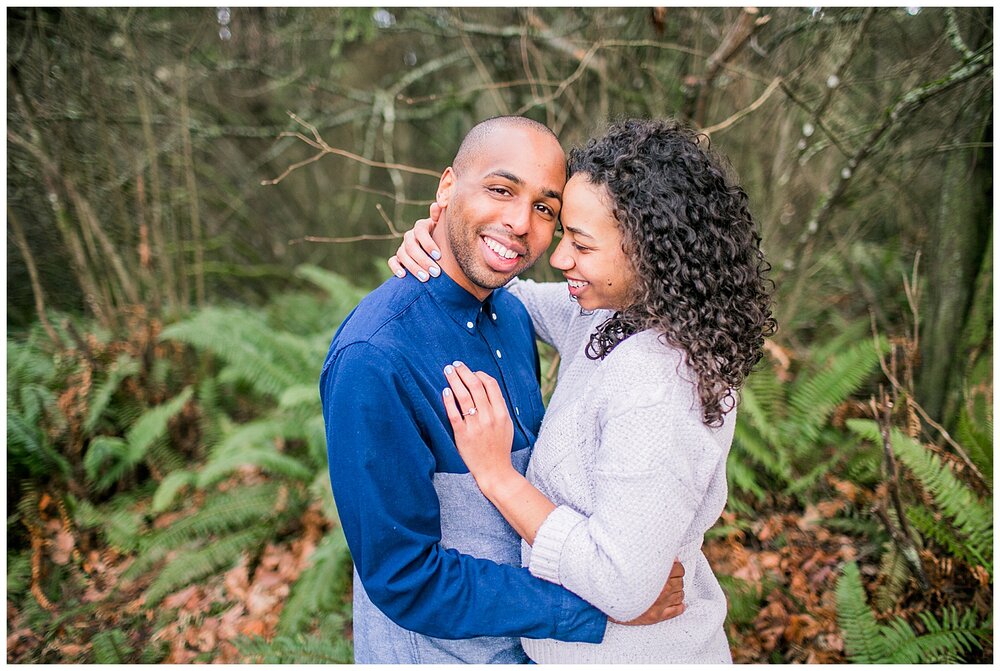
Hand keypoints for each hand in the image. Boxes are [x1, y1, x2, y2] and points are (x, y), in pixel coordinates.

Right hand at [388, 202, 443, 280]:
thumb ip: (440, 217)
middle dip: (423, 260)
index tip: (438, 256)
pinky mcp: (398, 257)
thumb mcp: (444, 227)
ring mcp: (403, 247)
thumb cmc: (444, 237)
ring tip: (425, 278)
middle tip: (436, 272)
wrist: (439, 249)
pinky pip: (392, 261)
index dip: (428, 243)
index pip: (420, 231)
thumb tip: (437, 205)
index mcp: (421, 227)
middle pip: (411, 246)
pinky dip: (396, 267)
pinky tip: (403, 275)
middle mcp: (410, 235)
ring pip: (402, 254)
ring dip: (413, 267)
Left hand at [441, 361, 515, 491]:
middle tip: (455, 364)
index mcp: (501, 413)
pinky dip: (449, 401)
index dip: (479, 374)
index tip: (471, 371)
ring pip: (464, 397)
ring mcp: (475, 426)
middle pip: (475, 386)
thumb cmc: (500, 447)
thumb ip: (498, 406)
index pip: (491, 385)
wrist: (495, 471)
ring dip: (455, 380)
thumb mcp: (506, 424)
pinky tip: (445, 391)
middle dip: (464, 372)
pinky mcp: (463, 436)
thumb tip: (486, 386)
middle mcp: (489, 417)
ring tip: (448, 371)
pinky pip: (454, 414)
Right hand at [613, 559, 685, 625]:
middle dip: (676, 579)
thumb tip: (667, 556)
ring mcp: (661, 604)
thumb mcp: (635, 566)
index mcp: (658, 576)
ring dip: (676, 591)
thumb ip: (652, 560)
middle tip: (668, 578)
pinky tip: (676, 603)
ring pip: (680, 595)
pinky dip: (679, 606)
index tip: (670, 567)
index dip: (676, 567)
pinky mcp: (657, 616)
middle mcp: (662, 590)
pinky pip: (676, 611)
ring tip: (669, 589)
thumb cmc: (619, 583)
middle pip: (680, 582)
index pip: (679, 569)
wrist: (608, 601)